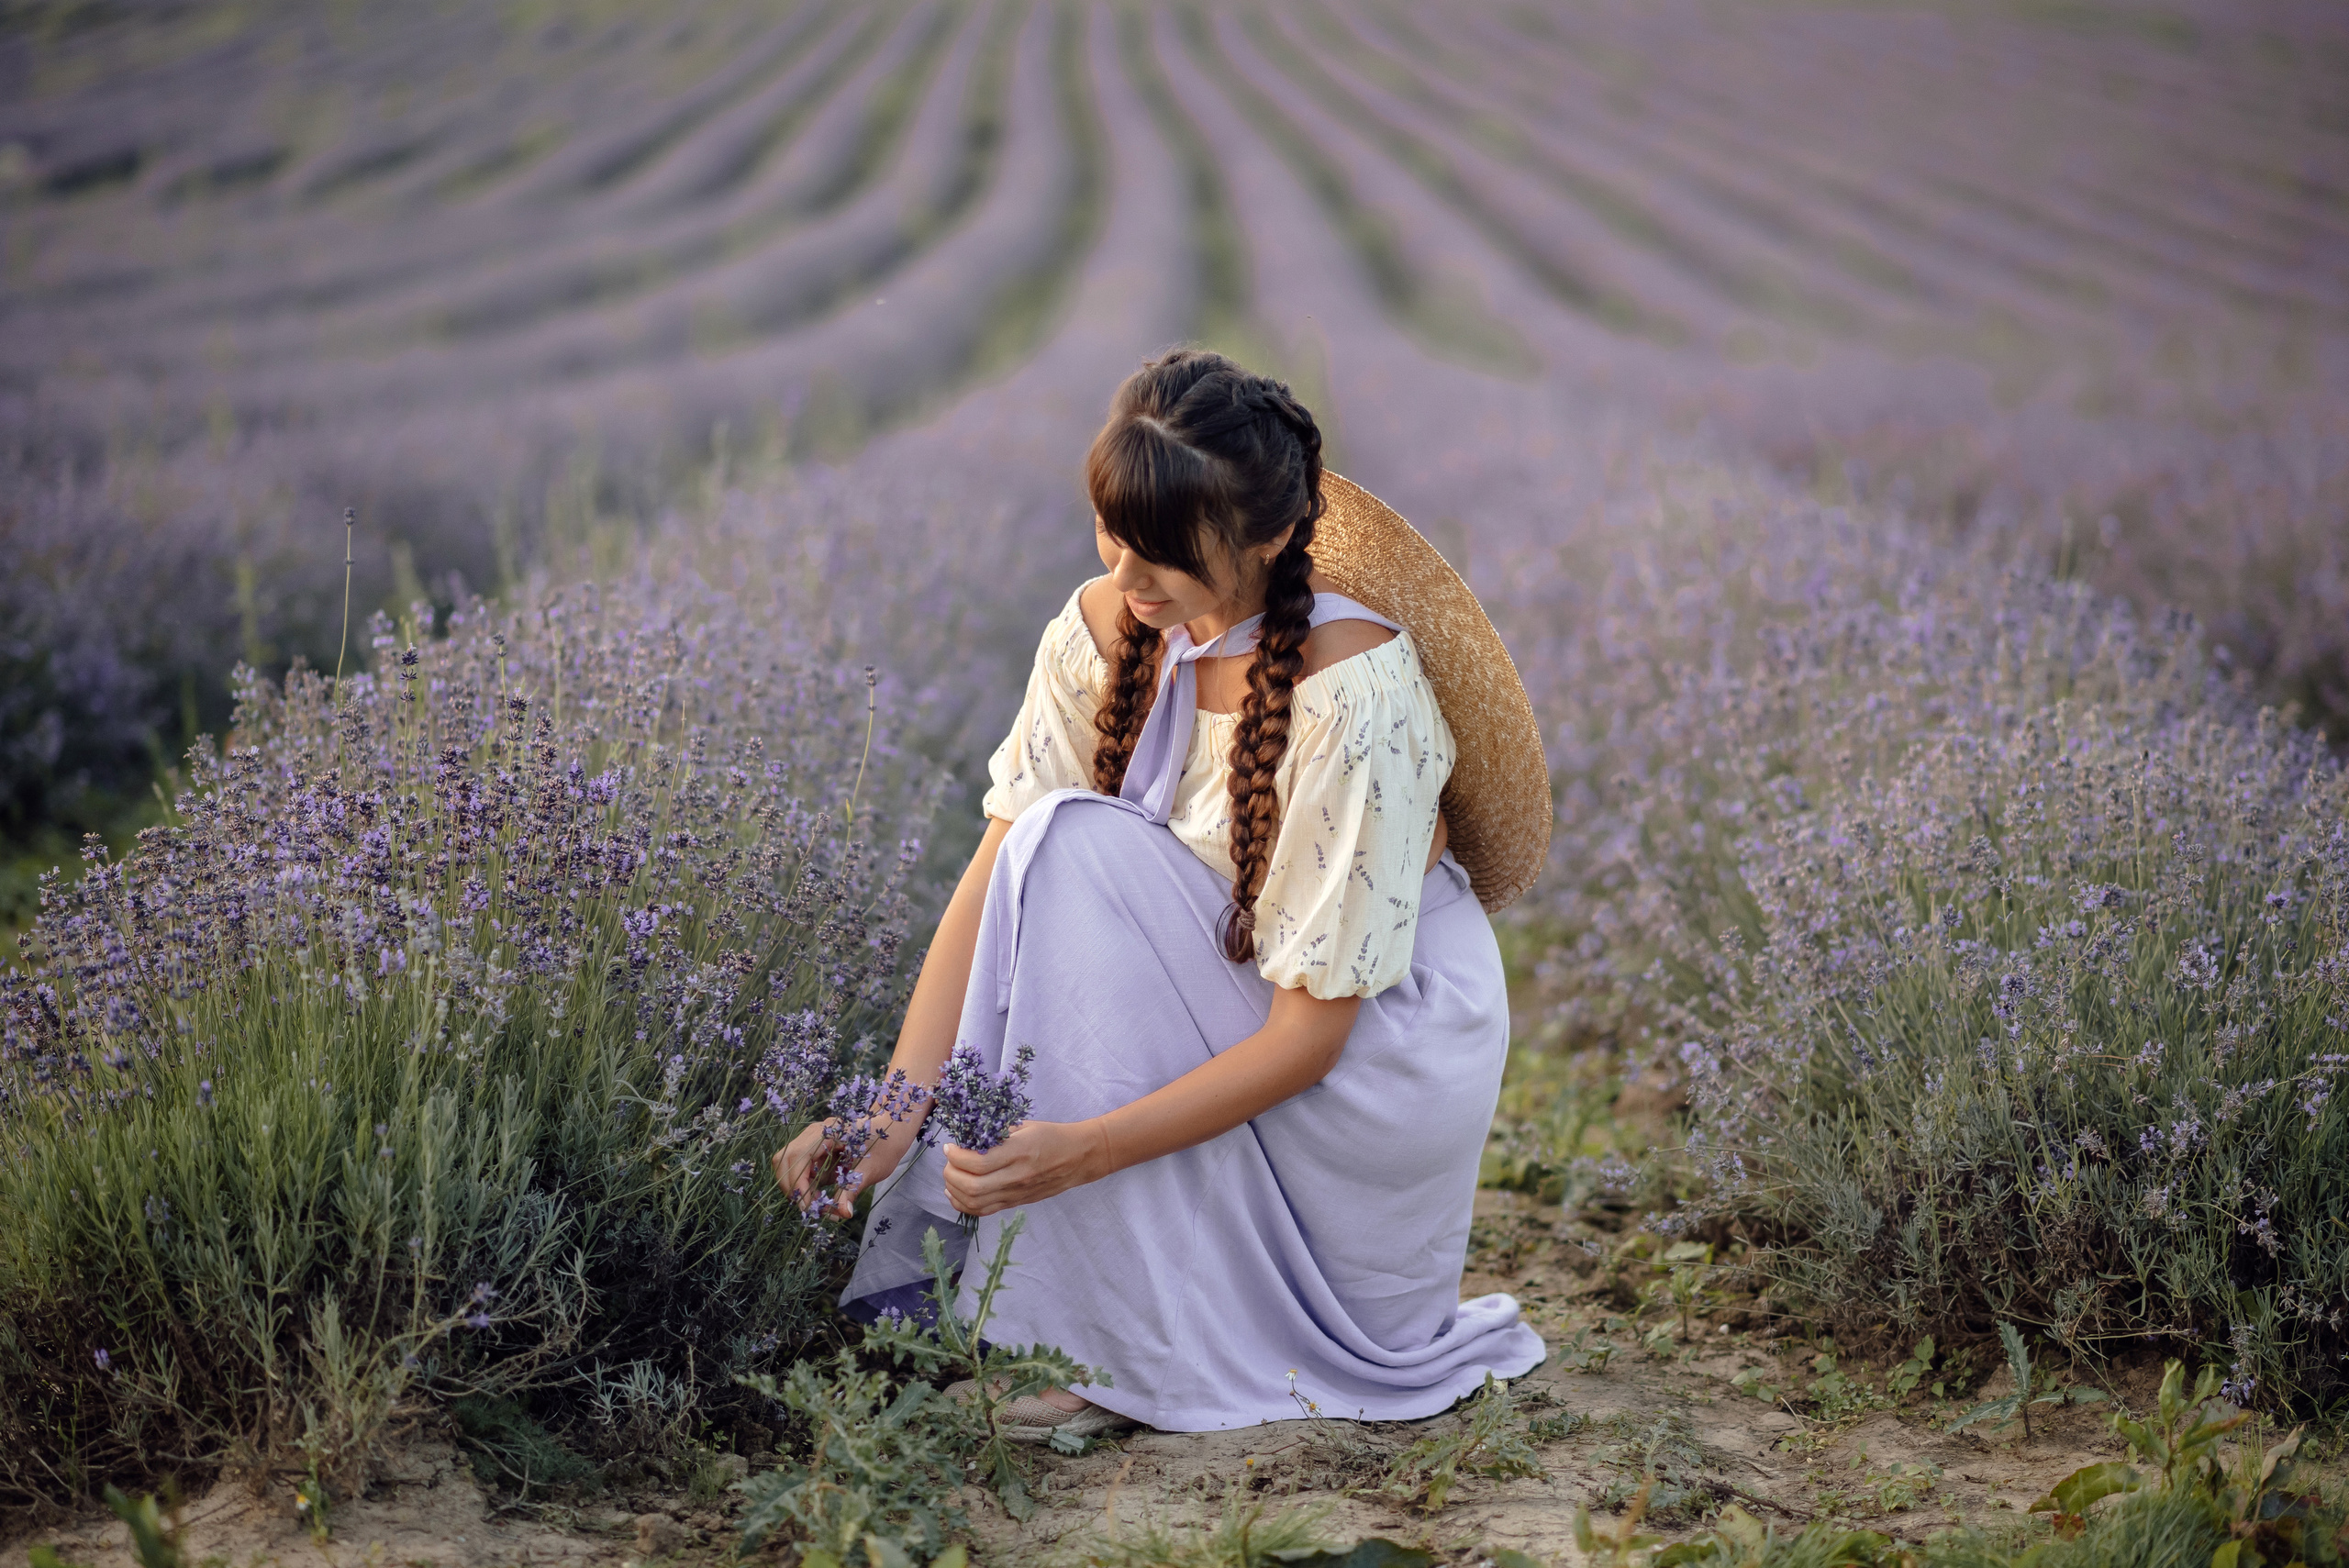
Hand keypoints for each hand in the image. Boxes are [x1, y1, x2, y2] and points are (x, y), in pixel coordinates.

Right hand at [771, 1117, 918, 1220]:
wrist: (892, 1133)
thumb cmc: (884, 1146)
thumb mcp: (871, 1169)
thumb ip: (853, 1189)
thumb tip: (843, 1213)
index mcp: (828, 1132)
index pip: (798, 1157)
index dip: (798, 1184)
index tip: (809, 1207)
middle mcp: (814, 1132)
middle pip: (784, 1159)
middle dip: (792, 1187)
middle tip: (810, 1209)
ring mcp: (811, 1140)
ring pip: (786, 1164)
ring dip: (796, 1187)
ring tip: (817, 1204)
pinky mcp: (813, 1150)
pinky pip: (797, 1168)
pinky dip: (803, 1185)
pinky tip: (818, 1197)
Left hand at [943, 1120, 1112, 1217]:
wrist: (1079, 1157)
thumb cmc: (1051, 1136)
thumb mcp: (1025, 1126)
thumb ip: (996, 1133)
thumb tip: (967, 1138)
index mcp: (1020, 1151)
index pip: (978, 1163)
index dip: (956, 1156)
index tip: (950, 1147)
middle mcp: (1017, 1176)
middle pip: (972, 1187)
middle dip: (951, 1173)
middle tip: (949, 1160)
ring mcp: (1017, 1193)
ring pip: (975, 1203)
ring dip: (954, 1190)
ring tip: (951, 1175)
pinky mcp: (1016, 1203)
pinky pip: (984, 1211)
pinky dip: (964, 1205)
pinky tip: (957, 1193)